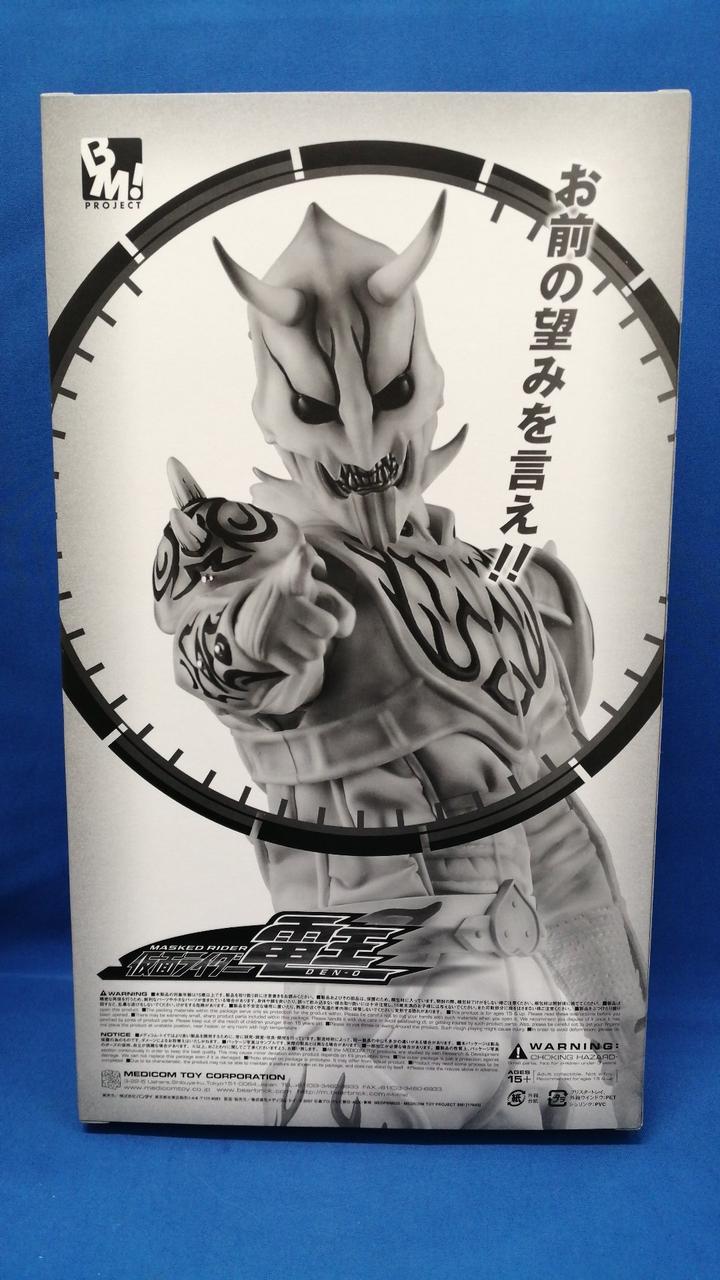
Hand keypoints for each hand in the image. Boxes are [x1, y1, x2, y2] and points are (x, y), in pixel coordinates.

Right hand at [234, 541, 355, 675]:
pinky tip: (289, 649)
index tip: (303, 552)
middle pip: (328, 627)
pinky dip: (298, 663)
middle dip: (327, 629)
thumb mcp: (310, 587)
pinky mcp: (264, 649)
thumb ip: (336, 604)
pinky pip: (300, 668)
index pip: (299, 564)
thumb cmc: (294, 601)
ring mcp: (272, 627)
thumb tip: (343, 628)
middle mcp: (283, 601)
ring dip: (313, 648)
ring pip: (316, 651)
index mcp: (293, 579)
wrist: (246, 618)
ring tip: (301, 637)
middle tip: (314, 624)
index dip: (303, 559)